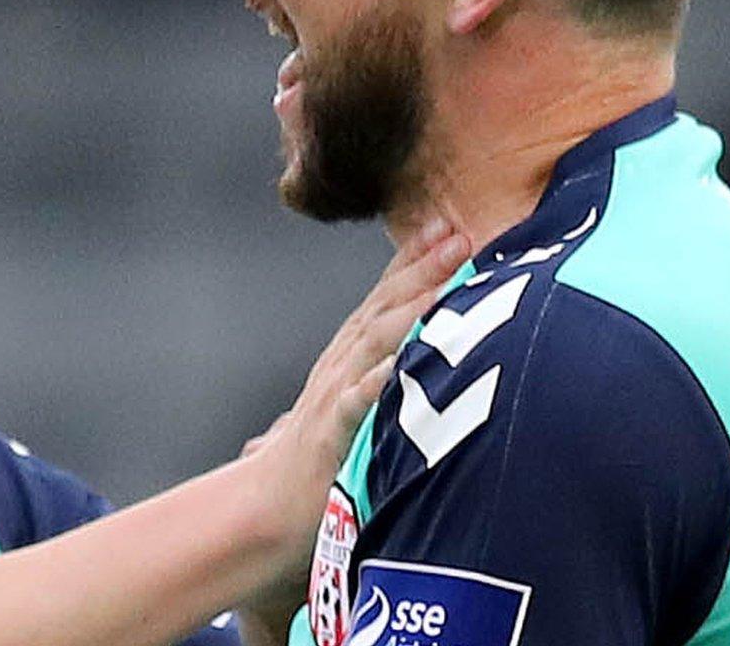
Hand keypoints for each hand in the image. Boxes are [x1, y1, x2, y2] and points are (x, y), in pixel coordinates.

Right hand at [235, 217, 469, 623]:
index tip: (446, 224)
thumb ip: (382, 366)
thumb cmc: (323, 453)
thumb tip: (423, 345)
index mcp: (349, 354)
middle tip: (458, 234)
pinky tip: (401, 366)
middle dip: (422, 269)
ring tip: (443, 284)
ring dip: (409, 311)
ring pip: (374, 344)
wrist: (270, 504)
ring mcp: (335, 394)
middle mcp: (342, 363)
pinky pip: (358, 403)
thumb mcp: (354, 397)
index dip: (415, 259)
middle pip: (384, 306)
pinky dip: (379, 381)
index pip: (384, 295)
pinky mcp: (332, 433)